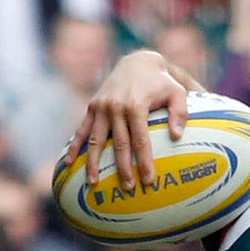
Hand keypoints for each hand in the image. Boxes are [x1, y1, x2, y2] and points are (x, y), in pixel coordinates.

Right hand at [63, 50, 204, 189]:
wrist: (137, 62)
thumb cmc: (161, 83)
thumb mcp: (177, 92)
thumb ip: (180, 113)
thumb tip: (177, 136)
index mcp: (136, 105)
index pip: (140, 140)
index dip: (144, 161)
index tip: (148, 180)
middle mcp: (115, 107)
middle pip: (118, 143)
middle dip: (122, 168)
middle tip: (127, 188)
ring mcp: (101, 107)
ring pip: (96, 140)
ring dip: (93, 162)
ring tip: (93, 183)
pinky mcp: (92, 107)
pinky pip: (82, 129)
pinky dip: (74, 146)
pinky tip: (69, 163)